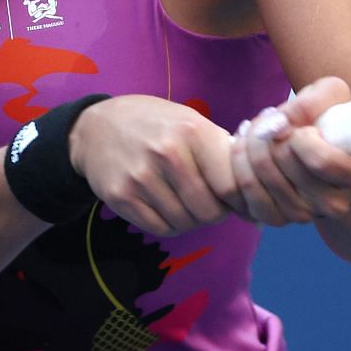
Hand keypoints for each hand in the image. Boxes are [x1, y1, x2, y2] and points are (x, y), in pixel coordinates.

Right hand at [68, 96, 241, 237]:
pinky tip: (165, 206)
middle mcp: (167, 153)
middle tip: (207, 201)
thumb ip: (223, 154)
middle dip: (214, 213)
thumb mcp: (192, 122)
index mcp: (193, 131)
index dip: (239, 201)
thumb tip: (254, 198)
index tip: (236, 201)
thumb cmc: (156, 125)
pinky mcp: (120, 196)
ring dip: (191, 219)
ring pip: (185, 223)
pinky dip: (169, 224)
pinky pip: (160, 228)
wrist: (96, 126)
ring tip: (184, 201)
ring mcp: (141, 177)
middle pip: (209, 211)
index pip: (231, 186)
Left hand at [230, 77, 350, 226]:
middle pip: (281, 162)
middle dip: (267, 131)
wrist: (323, 148)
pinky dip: (237, 165)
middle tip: (271, 119)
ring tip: (257, 128)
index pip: (320, 160)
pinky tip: (244, 148)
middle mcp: (334, 204)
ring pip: (255, 179)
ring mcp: (304, 215)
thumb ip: (313, 102)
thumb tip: (283, 122)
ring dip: (248, 144)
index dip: (299, 135)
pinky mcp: (276, 219)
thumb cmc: (331, 120)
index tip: (297, 124)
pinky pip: (240, 194)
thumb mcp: (333, 96)